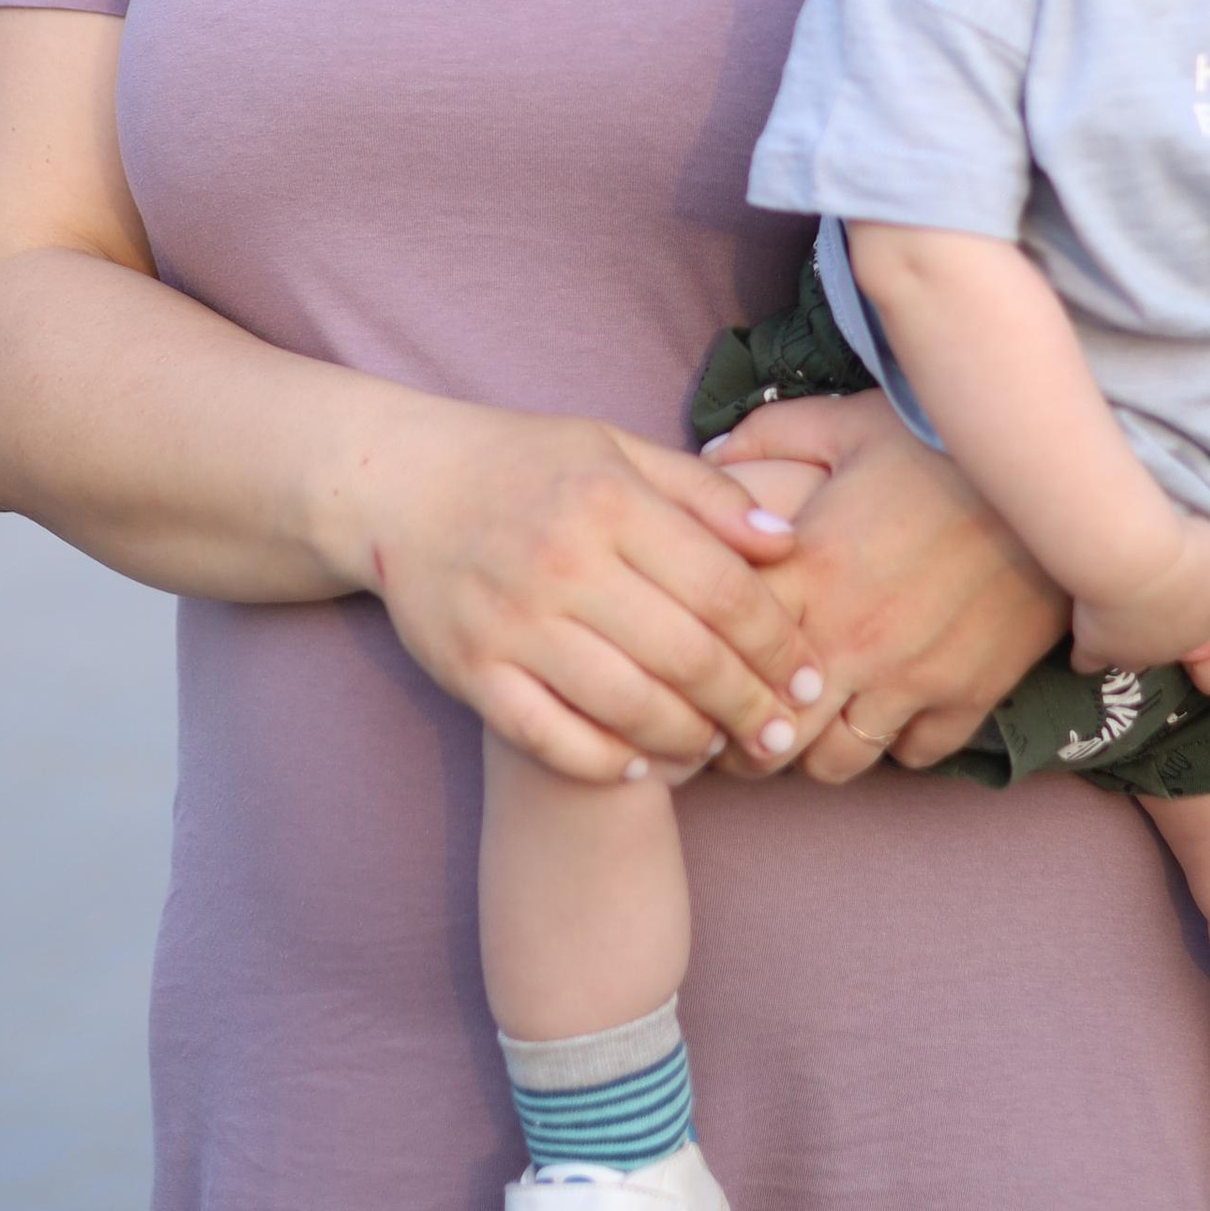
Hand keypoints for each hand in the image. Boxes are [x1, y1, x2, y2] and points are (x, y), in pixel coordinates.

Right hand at [370, 410, 829, 786]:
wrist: (399, 486)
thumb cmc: (526, 465)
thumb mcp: (616, 449)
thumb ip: (704, 494)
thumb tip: (786, 542)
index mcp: (609, 500)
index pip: (722, 588)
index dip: (779, 642)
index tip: (811, 675)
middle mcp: (563, 561)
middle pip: (686, 656)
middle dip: (750, 706)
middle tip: (782, 735)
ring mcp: (512, 622)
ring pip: (628, 707)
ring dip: (689, 739)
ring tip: (720, 746)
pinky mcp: (471, 670)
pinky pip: (553, 737)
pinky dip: (607, 761)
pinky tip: (644, 760)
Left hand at [705, 391, 1065, 781]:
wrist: (1051, 473)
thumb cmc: (942, 443)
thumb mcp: (848, 423)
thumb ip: (771, 434)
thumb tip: (711, 450)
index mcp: (806, 574)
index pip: (726, 662)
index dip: (707, 680)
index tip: (707, 677)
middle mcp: (847, 641)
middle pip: (771, 741)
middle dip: (751, 743)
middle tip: (751, 726)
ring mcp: (908, 677)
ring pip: (837, 763)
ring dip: (821, 748)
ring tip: (821, 723)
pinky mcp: (968, 694)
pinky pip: (916, 756)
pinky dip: (899, 742)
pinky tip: (895, 709)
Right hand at [1070, 523, 1209, 677]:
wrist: (1137, 559)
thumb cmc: (1187, 552)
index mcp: (1206, 623)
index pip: (1200, 627)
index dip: (1187, 610)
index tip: (1175, 588)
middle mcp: (1174, 647)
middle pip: (1167, 646)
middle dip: (1157, 629)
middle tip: (1143, 596)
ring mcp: (1135, 651)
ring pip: (1131, 659)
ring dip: (1124, 643)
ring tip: (1114, 617)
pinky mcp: (1099, 648)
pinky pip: (1089, 662)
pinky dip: (1086, 655)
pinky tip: (1083, 641)